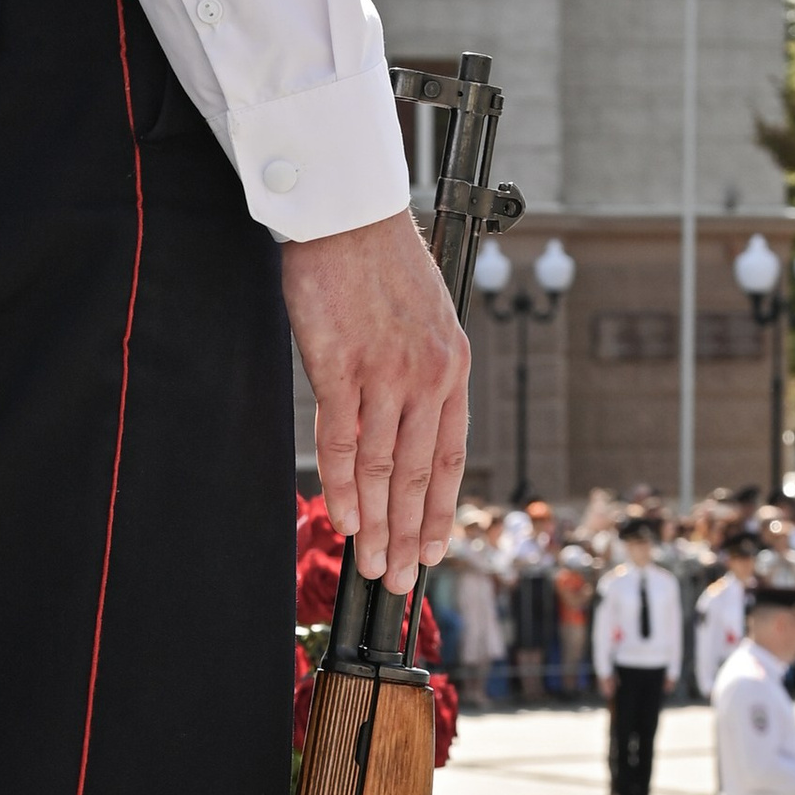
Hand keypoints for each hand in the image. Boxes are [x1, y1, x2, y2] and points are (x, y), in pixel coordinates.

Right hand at [281, 211, 469, 585]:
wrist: (350, 214)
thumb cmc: (381, 260)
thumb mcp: (426, 316)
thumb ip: (422, 370)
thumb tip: (407, 419)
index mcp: (453, 367)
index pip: (452, 456)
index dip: (444, 511)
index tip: (436, 548)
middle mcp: (428, 377)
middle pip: (420, 476)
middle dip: (411, 536)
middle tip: (403, 580)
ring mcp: (386, 375)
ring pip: (385, 470)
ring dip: (378, 526)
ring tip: (374, 565)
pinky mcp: (341, 368)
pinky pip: (345, 443)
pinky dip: (345, 487)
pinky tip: (345, 519)